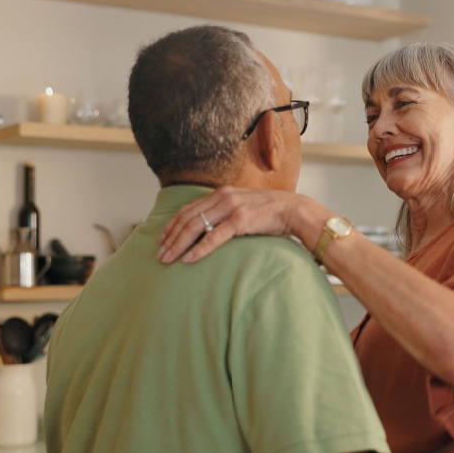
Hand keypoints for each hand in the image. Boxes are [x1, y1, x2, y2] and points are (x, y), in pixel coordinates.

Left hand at [158, 186, 301, 262]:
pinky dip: (199, 249)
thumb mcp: (244, 205)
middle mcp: (223, 197)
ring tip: (168, 259)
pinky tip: (189, 259)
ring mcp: (231, 207)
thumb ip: (226, 211)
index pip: (189, 209)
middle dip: (171, 238)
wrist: (293, 210)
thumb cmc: (270, 212)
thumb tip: (211, 227)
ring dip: (179, 244)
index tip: (163, 240)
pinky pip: (214, 236)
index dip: (173, 226)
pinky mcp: (240, 220)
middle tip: (159, 254)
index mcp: (221, 193)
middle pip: (187, 218)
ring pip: (195, 226)